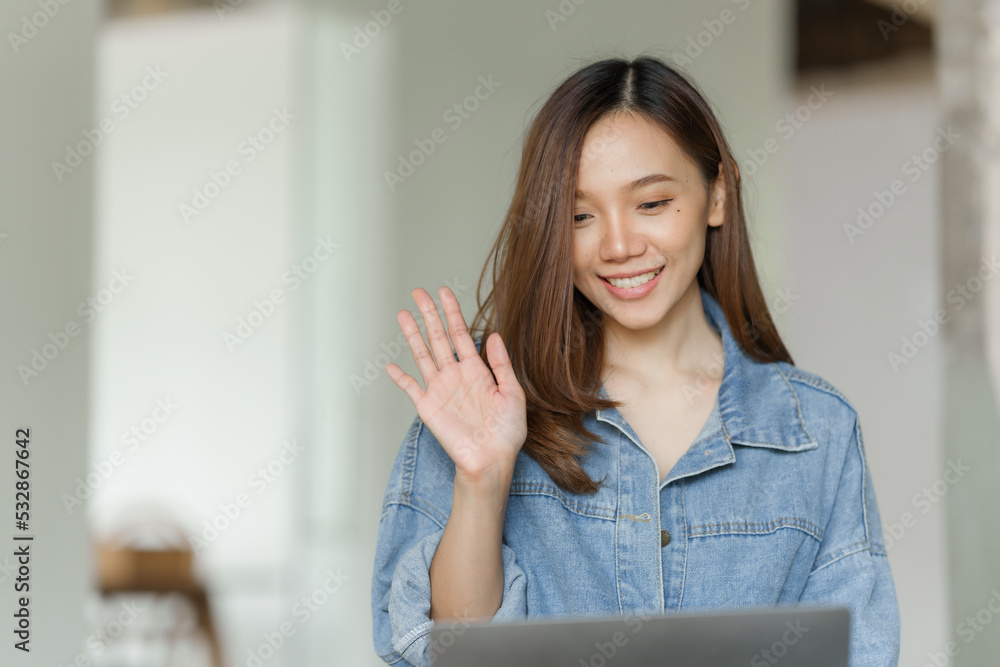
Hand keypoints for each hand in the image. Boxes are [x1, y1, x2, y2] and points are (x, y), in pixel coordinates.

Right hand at [386, 286, 526, 484]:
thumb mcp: (512, 393)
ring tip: (404, 314)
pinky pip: (410, 388)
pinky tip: (391, 365)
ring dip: (413, 335)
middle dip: (429, 314)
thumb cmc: (506, 432)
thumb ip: (501, 364)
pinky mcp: (428, 407)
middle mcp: (456, 376)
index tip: (444, 293)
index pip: (461, 334)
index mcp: (476, 370)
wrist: (492, 460)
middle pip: (439, 337)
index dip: (452, 312)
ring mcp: (440, 390)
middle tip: (419, 292)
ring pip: (423, 355)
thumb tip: (493, 335)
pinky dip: (400, 377)